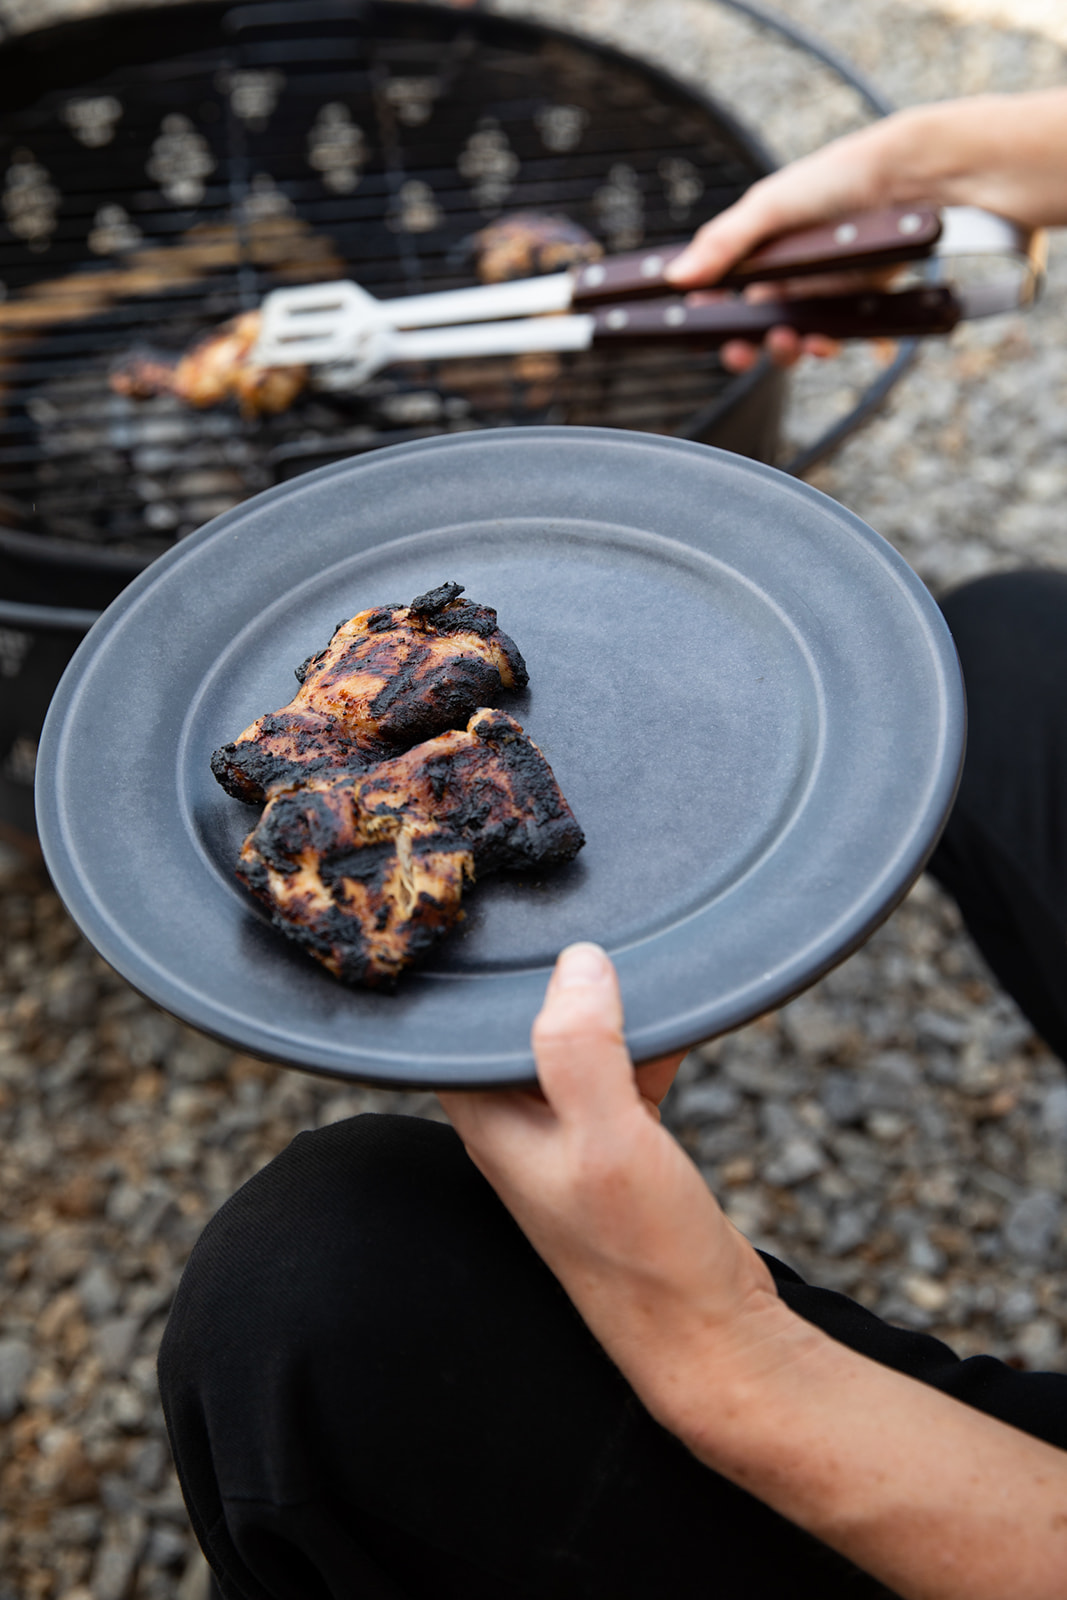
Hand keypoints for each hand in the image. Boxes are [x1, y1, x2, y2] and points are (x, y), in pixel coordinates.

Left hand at [439, 942, 781, 1422]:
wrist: (711, 1337)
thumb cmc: (646, 1256)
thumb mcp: (610, 1140)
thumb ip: (583, 1049)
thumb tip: (579, 960)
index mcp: (491, 1124)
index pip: (457, 1032)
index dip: (472, 978)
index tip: (497, 917)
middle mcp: (520, 1129)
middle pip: (520, 1029)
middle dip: (549, 978)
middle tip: (576, 914)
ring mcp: (570, 1139)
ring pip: (575, 1045)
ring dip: (604, 1007)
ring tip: (634, 954)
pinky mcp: (620, 1148)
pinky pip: (621, 1069)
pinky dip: (644, 1041)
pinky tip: (677, 1015)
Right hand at [667, 87, 1066, 371]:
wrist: (909, 183)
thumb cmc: (836, 178)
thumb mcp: (769, 206)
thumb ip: (723, 244)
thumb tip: (674, 279)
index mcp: (753, 249)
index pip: (716, 295)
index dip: (706, 320)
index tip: (698, 335)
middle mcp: (781, 273)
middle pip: (750, 326)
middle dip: (744, 347)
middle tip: (743, 353)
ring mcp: (816, 291)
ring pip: (788, 338)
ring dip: (785, 351)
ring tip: (792, 342)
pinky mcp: (850, 304)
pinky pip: (830, 337)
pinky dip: (824, 346)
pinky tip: (825, 343)